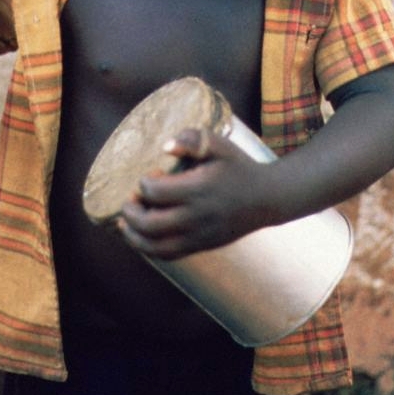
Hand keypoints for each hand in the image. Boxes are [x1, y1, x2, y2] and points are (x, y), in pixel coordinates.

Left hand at [118, 127, 277, 259]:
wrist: (268, 198)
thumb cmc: (239, 167)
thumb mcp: (220, 145)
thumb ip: (192, 139)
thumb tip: (165, 146)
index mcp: (199, 189)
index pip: (155, 191)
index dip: (145, 183)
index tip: (152, 174)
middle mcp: (197, 216)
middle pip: (149, 224)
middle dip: (130, 212)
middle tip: (130, 200)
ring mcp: (199, 235)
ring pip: (155, 246)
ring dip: (133, 235)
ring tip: (126, 222)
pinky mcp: (201, 246)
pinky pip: (168, 255)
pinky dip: (149, 248)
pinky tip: (142, 236)